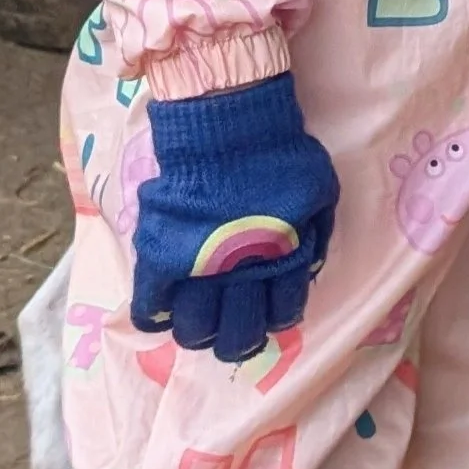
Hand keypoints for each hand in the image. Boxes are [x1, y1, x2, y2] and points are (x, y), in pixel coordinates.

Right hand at [131, 71, 339, 362]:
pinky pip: (150, 305)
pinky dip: (153, 315)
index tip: (267, 313)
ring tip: (198, 324)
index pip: (281, 314)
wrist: (226, 126)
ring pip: (194, 330)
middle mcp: (242, 274)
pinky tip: (159, 313)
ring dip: (197, 333)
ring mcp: (198, 268)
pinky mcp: (161, 257)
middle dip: (236, 341)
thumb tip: (306, 269)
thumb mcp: (319, 195)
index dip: (275, 319)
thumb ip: (315, 236)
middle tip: (230, 332)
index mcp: (283, 262)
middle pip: (237, 336)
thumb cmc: (279, 155)